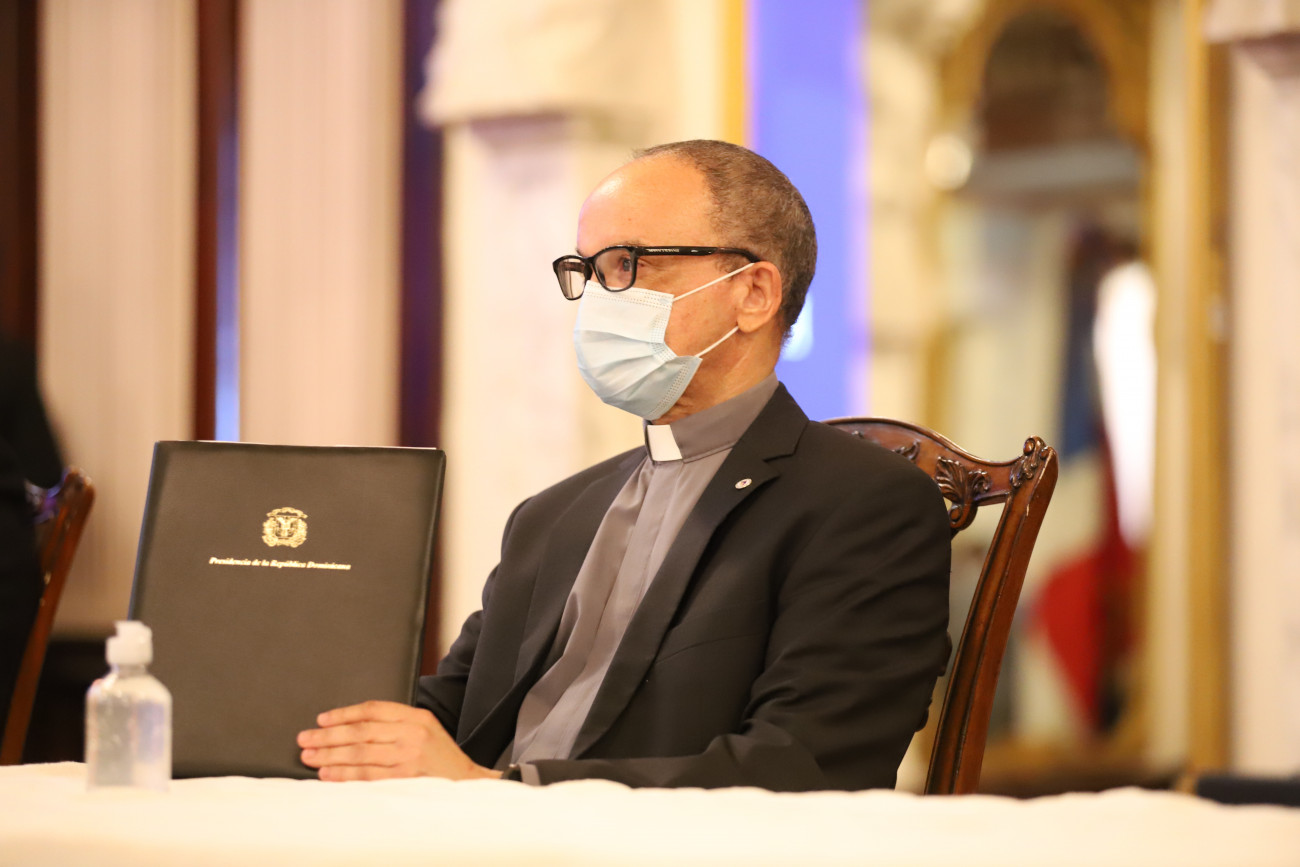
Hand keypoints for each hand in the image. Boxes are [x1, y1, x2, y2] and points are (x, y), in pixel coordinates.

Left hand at [297, 700, 502, 781]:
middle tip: (306, 739)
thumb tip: (351, 726)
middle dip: (329, 736)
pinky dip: (344, 776)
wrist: (467, 783)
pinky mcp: (404, 781)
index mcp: (417, 717)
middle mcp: (413, 735)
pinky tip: (328, 775)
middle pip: (361, 732)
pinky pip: (367, 777)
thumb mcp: (426, 729)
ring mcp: (409, 759)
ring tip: (310, 757)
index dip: (344, 714)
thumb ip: (396, 723)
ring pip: (360, 754)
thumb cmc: (441, 758)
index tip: (322, 719)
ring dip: (330, 756)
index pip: (373, 710)